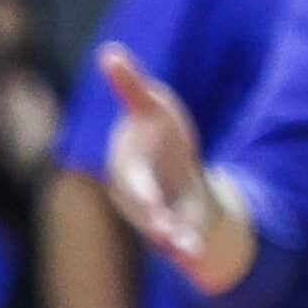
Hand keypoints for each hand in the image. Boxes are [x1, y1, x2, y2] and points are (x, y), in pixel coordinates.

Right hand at [99, 43, 216, 261]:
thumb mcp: (150, 106)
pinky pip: (181, 235)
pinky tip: (198, 254)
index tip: (148, 203)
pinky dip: (188, 244)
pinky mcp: (175, 221)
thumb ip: (130, 86)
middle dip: (151, 214)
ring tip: (184, 248)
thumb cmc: (156, 129)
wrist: (168, 163)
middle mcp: (136, 191)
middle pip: (142, 207)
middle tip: (160, 227)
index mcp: (128, 164)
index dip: (138, 192)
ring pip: (160, 227)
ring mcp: (155, 210)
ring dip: (171, 237)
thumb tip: (109, 52)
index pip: (129, 176)